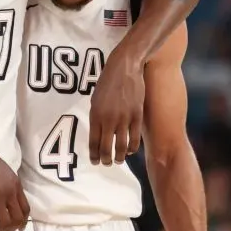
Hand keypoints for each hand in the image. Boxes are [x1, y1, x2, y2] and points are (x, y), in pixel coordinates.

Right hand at [0, 131, 29, 230]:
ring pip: (6, 223)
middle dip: (12, 229)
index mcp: (16, 184)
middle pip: (18, 218)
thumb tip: (5, 197)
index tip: (18, 228)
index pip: (26, 208)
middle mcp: (10, 192)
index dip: (23, 221)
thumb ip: (7, 184)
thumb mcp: (3, 171)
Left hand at [88, 50, 144, 164]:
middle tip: (107, 163)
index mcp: (95, 115)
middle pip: (106, 149)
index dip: (94, 155)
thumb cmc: (107, 82)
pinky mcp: (137, 116)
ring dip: (119, 157)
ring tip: (118, 160)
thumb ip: (96, 117)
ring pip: (121, 147)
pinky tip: (130, 150)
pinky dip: (132, 148)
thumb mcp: (95, 99)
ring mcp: (124, 119)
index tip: (95, 162)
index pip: (93, 142)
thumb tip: (98, 134)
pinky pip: (135, 139)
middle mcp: (108, 119)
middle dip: (106, 160)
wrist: (125, 67)